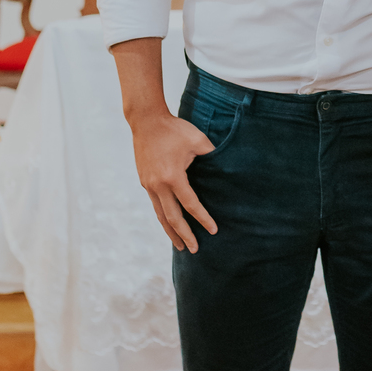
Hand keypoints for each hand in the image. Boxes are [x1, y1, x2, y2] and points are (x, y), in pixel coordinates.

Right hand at [127, 112, 218, 252]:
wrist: (146, 120)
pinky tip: (169, 224)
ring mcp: (148, 184)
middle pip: (172, 217)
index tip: (213, 231)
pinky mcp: (144, 181)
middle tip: (194, 249)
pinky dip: (163, 217)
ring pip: (160, 215)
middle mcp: (158, 185)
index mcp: (173, 177)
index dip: (203, 219)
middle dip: (184, 235)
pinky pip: (155, 205)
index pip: (190, 205)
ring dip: (170, 232)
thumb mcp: (198, 140)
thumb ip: (212, 156)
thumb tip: (226, 169)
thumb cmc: (174, 129)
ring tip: (179, 246)